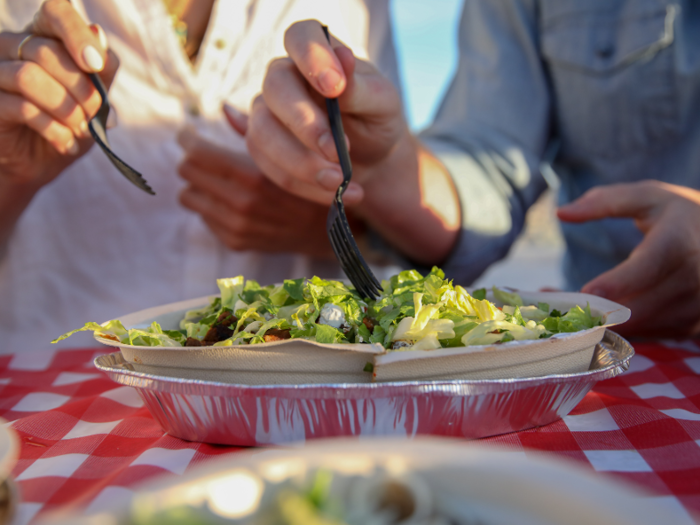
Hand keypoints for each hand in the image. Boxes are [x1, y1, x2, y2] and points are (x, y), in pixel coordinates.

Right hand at [0, 0, 118, 189]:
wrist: (40, 164)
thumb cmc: (69, 124)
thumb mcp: (95, 99)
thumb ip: (102, 69)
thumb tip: (98, 33)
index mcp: (43, 36)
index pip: (56, 11)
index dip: (77, 33)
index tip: (95, 64)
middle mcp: (13, 46)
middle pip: (47, 51)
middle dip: (80, 89)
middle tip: (93, 116)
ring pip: (30, 77)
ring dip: (65, 109)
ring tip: (80, 130)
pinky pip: (21, 107)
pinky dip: (53, 129)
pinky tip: (66, 143)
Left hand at [177, 110, 334, 257]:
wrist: (327, 229)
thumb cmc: (311, 180)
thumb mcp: (291, 149)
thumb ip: (253, 130)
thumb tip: (224, 108)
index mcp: (253, 176)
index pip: (197, 153)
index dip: (188, 139)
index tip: (189, 133)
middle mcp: (242, 203)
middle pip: (187, 172)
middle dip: (192, 158)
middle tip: (201, 152)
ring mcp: (237, 225)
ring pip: (189, 196)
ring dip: (198, 184)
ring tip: (215, 176)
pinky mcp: (235, 241)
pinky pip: (204, 217)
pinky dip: (212, 206)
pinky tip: (231, 199)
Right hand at [246, 20, 407, 205]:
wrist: (372, 160)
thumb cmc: (377, 121)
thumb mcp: (383, 104)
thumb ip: (362, 86)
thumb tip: (344, 59)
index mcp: (315, 53)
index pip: (300, 37)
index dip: (312, 58)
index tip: (335, 88)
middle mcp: (283, 78)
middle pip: (275, 89)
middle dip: (306, 125)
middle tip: (338, 152)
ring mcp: (266, 113)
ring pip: (263, 134)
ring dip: (302, 164)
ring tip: (339, 182)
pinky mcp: (262, 148)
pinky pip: (270, 168)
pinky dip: (304, 186)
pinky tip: (336, 193)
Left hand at [557, 180, 699, 337]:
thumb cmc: (676, 214)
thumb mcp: (645, 197)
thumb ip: (604, 202)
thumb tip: (562, 212)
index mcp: (679, 241)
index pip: (648, 267)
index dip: (617, 283)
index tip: (586, 292)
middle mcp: (696, 276)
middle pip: (642, 305)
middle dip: (600, 309)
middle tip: (563, 308)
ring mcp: (699, 305)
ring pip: (645, 325)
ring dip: (608, 323)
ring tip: (576, 311)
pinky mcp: (694, 324)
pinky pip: (653, 334)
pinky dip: (624, 330)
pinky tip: (603, 319)